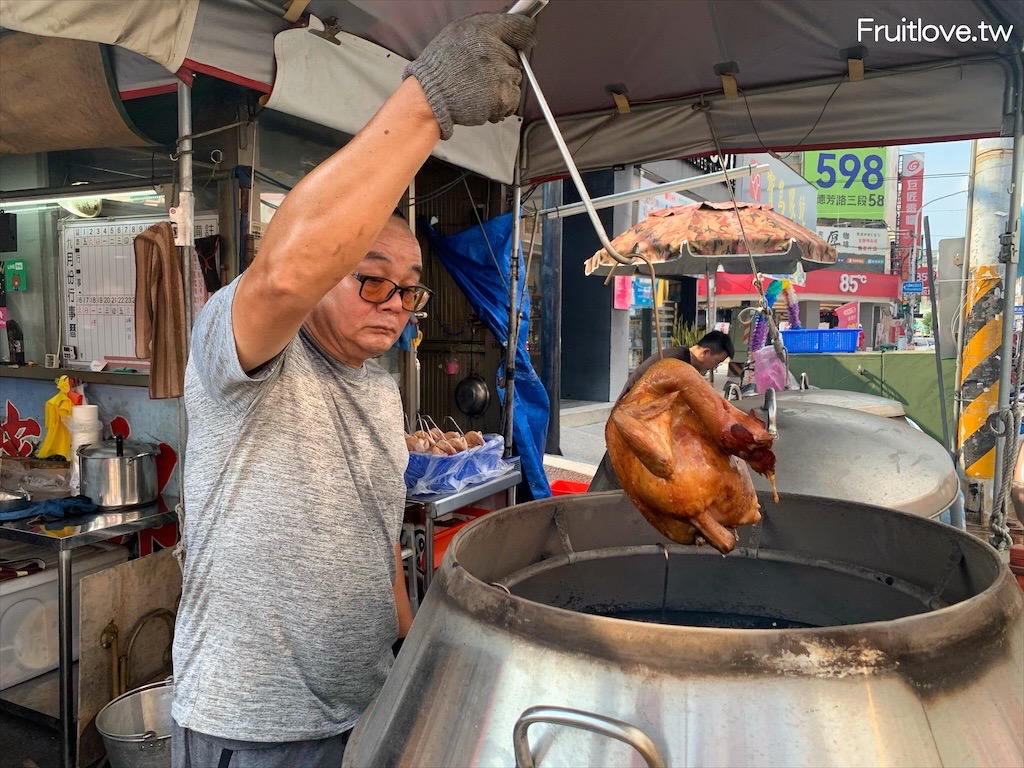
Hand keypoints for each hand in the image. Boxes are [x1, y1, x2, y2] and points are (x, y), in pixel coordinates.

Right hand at [403, 13, 536, 139]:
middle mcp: (496, 49)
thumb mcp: (460, 31)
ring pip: (515, 80)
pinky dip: (501, 104)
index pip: (523, 28)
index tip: (519, 42)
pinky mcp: (502, 97)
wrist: (430, 96)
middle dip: (504, 65)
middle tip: (482, 71)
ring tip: (479, 86)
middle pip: (518, 58)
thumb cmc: (440, 67)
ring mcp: (501, 75)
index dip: (522, 36)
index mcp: (485, 28)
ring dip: (501, 86)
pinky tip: (482, 98)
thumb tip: (511, 32)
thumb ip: (488, 30)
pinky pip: (512, 101)